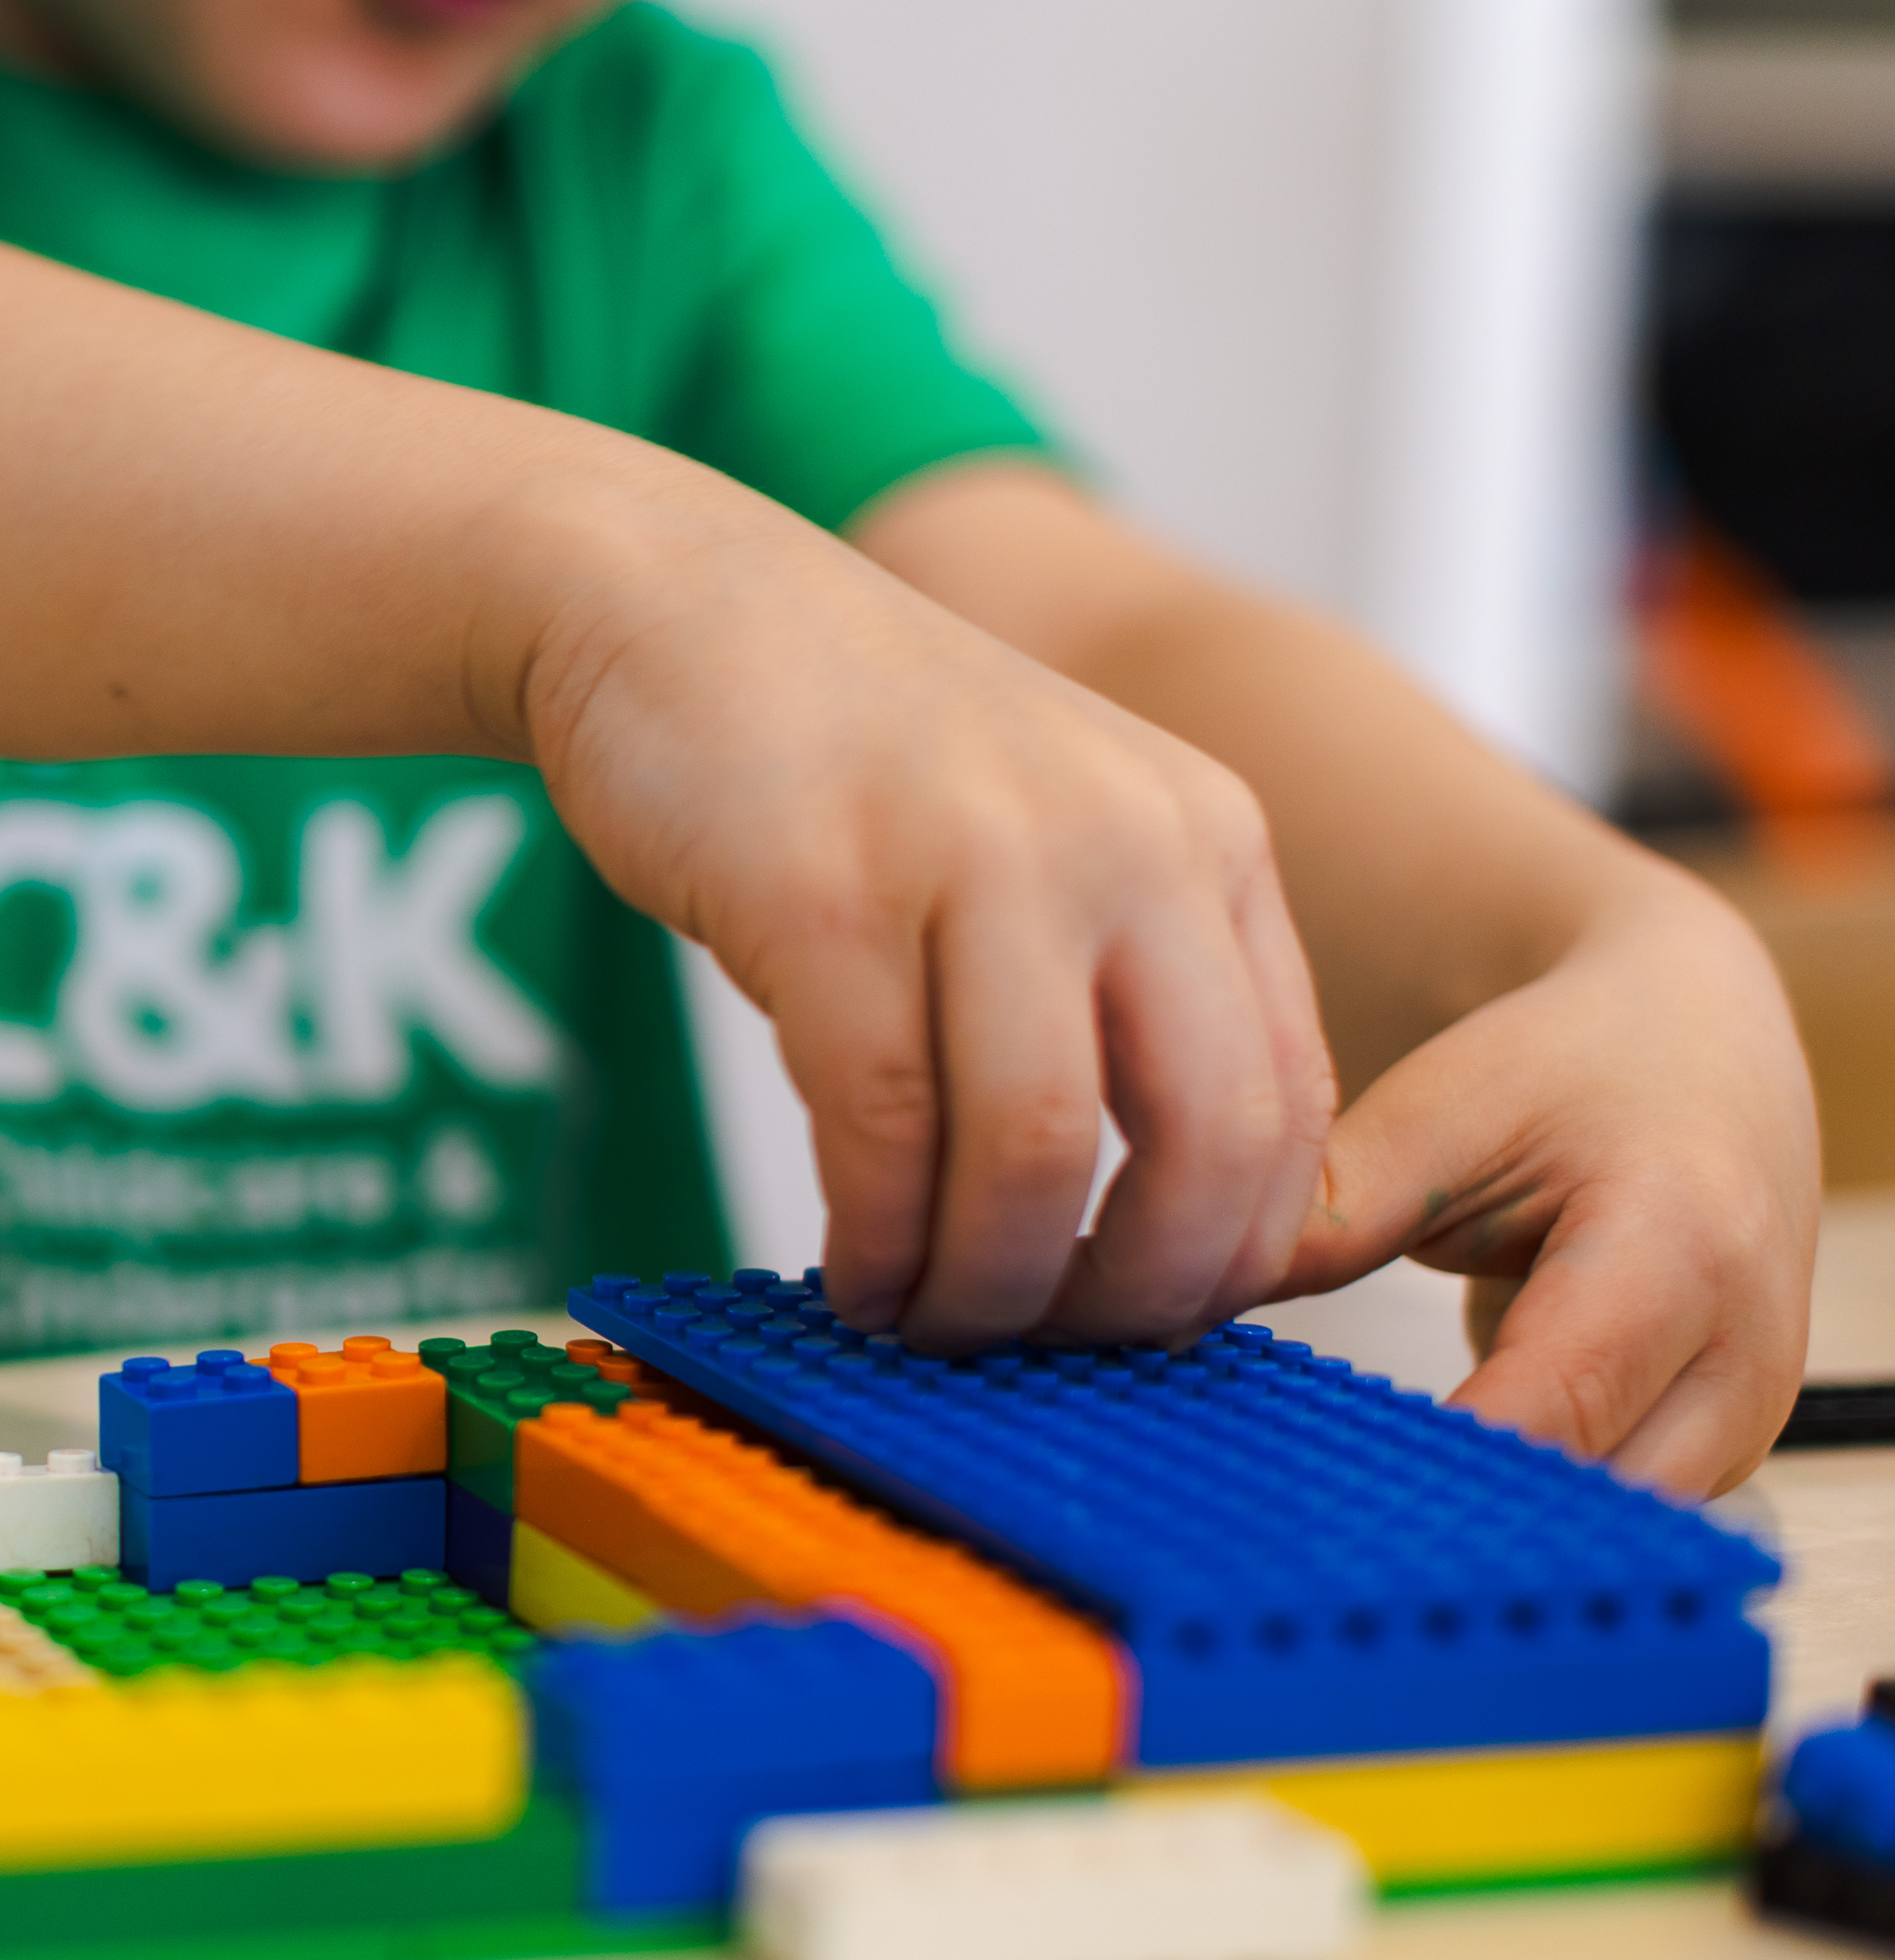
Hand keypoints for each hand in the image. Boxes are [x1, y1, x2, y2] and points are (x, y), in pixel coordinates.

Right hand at [516, 496, 1336, 1351]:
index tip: (1137, 1326)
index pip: (1290, 1109)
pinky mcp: (825, 898)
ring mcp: (975, 861)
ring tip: (927, 1320)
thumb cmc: (850, 751)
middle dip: (1126, 1302)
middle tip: (1047, 1357)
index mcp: (1205, 840)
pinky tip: (852, 1269)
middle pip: (1201, 1149)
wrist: (669, 602)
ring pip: (1035, 1156)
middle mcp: (1123, 842)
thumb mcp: (1052, 831)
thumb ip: (1127, 989)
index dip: (1225, 1260)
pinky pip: (877, 1126)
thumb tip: (1163, 1231)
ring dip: (984, 1288)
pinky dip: (873, 1236)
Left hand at [1277, 875, 1816, 1494]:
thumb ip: (1331, 1210)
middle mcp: (1736, 1354)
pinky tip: (1422, 1488)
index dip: (1425, 1468)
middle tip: (1305, 1516)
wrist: (1700, 1054)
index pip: (1548, 1410)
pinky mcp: (1716, 1444)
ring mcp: (1741, 1415)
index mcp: (1677, 1252)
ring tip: (1353, 1505)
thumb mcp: (1444, 1110)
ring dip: (1486, 1526)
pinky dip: (1519, 1510)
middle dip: (1451, 1519)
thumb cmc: (1580, 1070)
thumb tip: (1182, 1304)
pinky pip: (1610, 1515)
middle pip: (1585, 1502)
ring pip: (1602, 1534)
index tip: (1306, 1495)